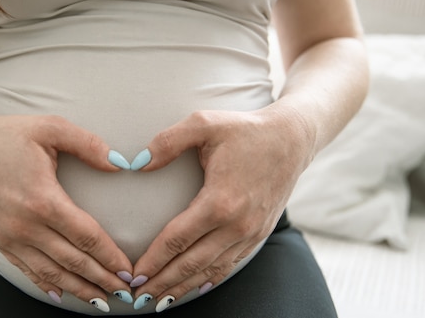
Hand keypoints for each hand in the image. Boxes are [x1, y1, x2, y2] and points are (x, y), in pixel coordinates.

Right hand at [0, 112, 133, 311]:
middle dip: (102, 280)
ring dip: (79, 289)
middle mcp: (25, 225)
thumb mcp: (50, 128)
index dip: (111, 257)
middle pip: (73, 261)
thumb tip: (119, 164)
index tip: (129, 270)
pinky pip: (26, 269)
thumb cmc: (6, 135)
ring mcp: (8, 237)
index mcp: (43, 199)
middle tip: (126, 292)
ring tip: (101, 300)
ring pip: (51, 273)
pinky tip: (62, 294)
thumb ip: (87, 145)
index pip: (87, 236)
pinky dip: (47, 284)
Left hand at [128, 108, 314, 311]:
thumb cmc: (245, 130)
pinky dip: (209, 279)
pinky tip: (194, 286)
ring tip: (159, 300)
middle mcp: (236, 224)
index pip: (176, 240)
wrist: (292, 138)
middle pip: (191, 264)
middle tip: (137, 298)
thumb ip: (167, 142)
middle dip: (162, 283)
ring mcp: (250, 233)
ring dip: (183, 287)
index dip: (153, 260)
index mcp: (219, 200)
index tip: (133, 274)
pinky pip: (230, 264)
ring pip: (210, 270)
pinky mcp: (259, 234)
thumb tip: (136, 162)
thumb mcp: (203, 124)